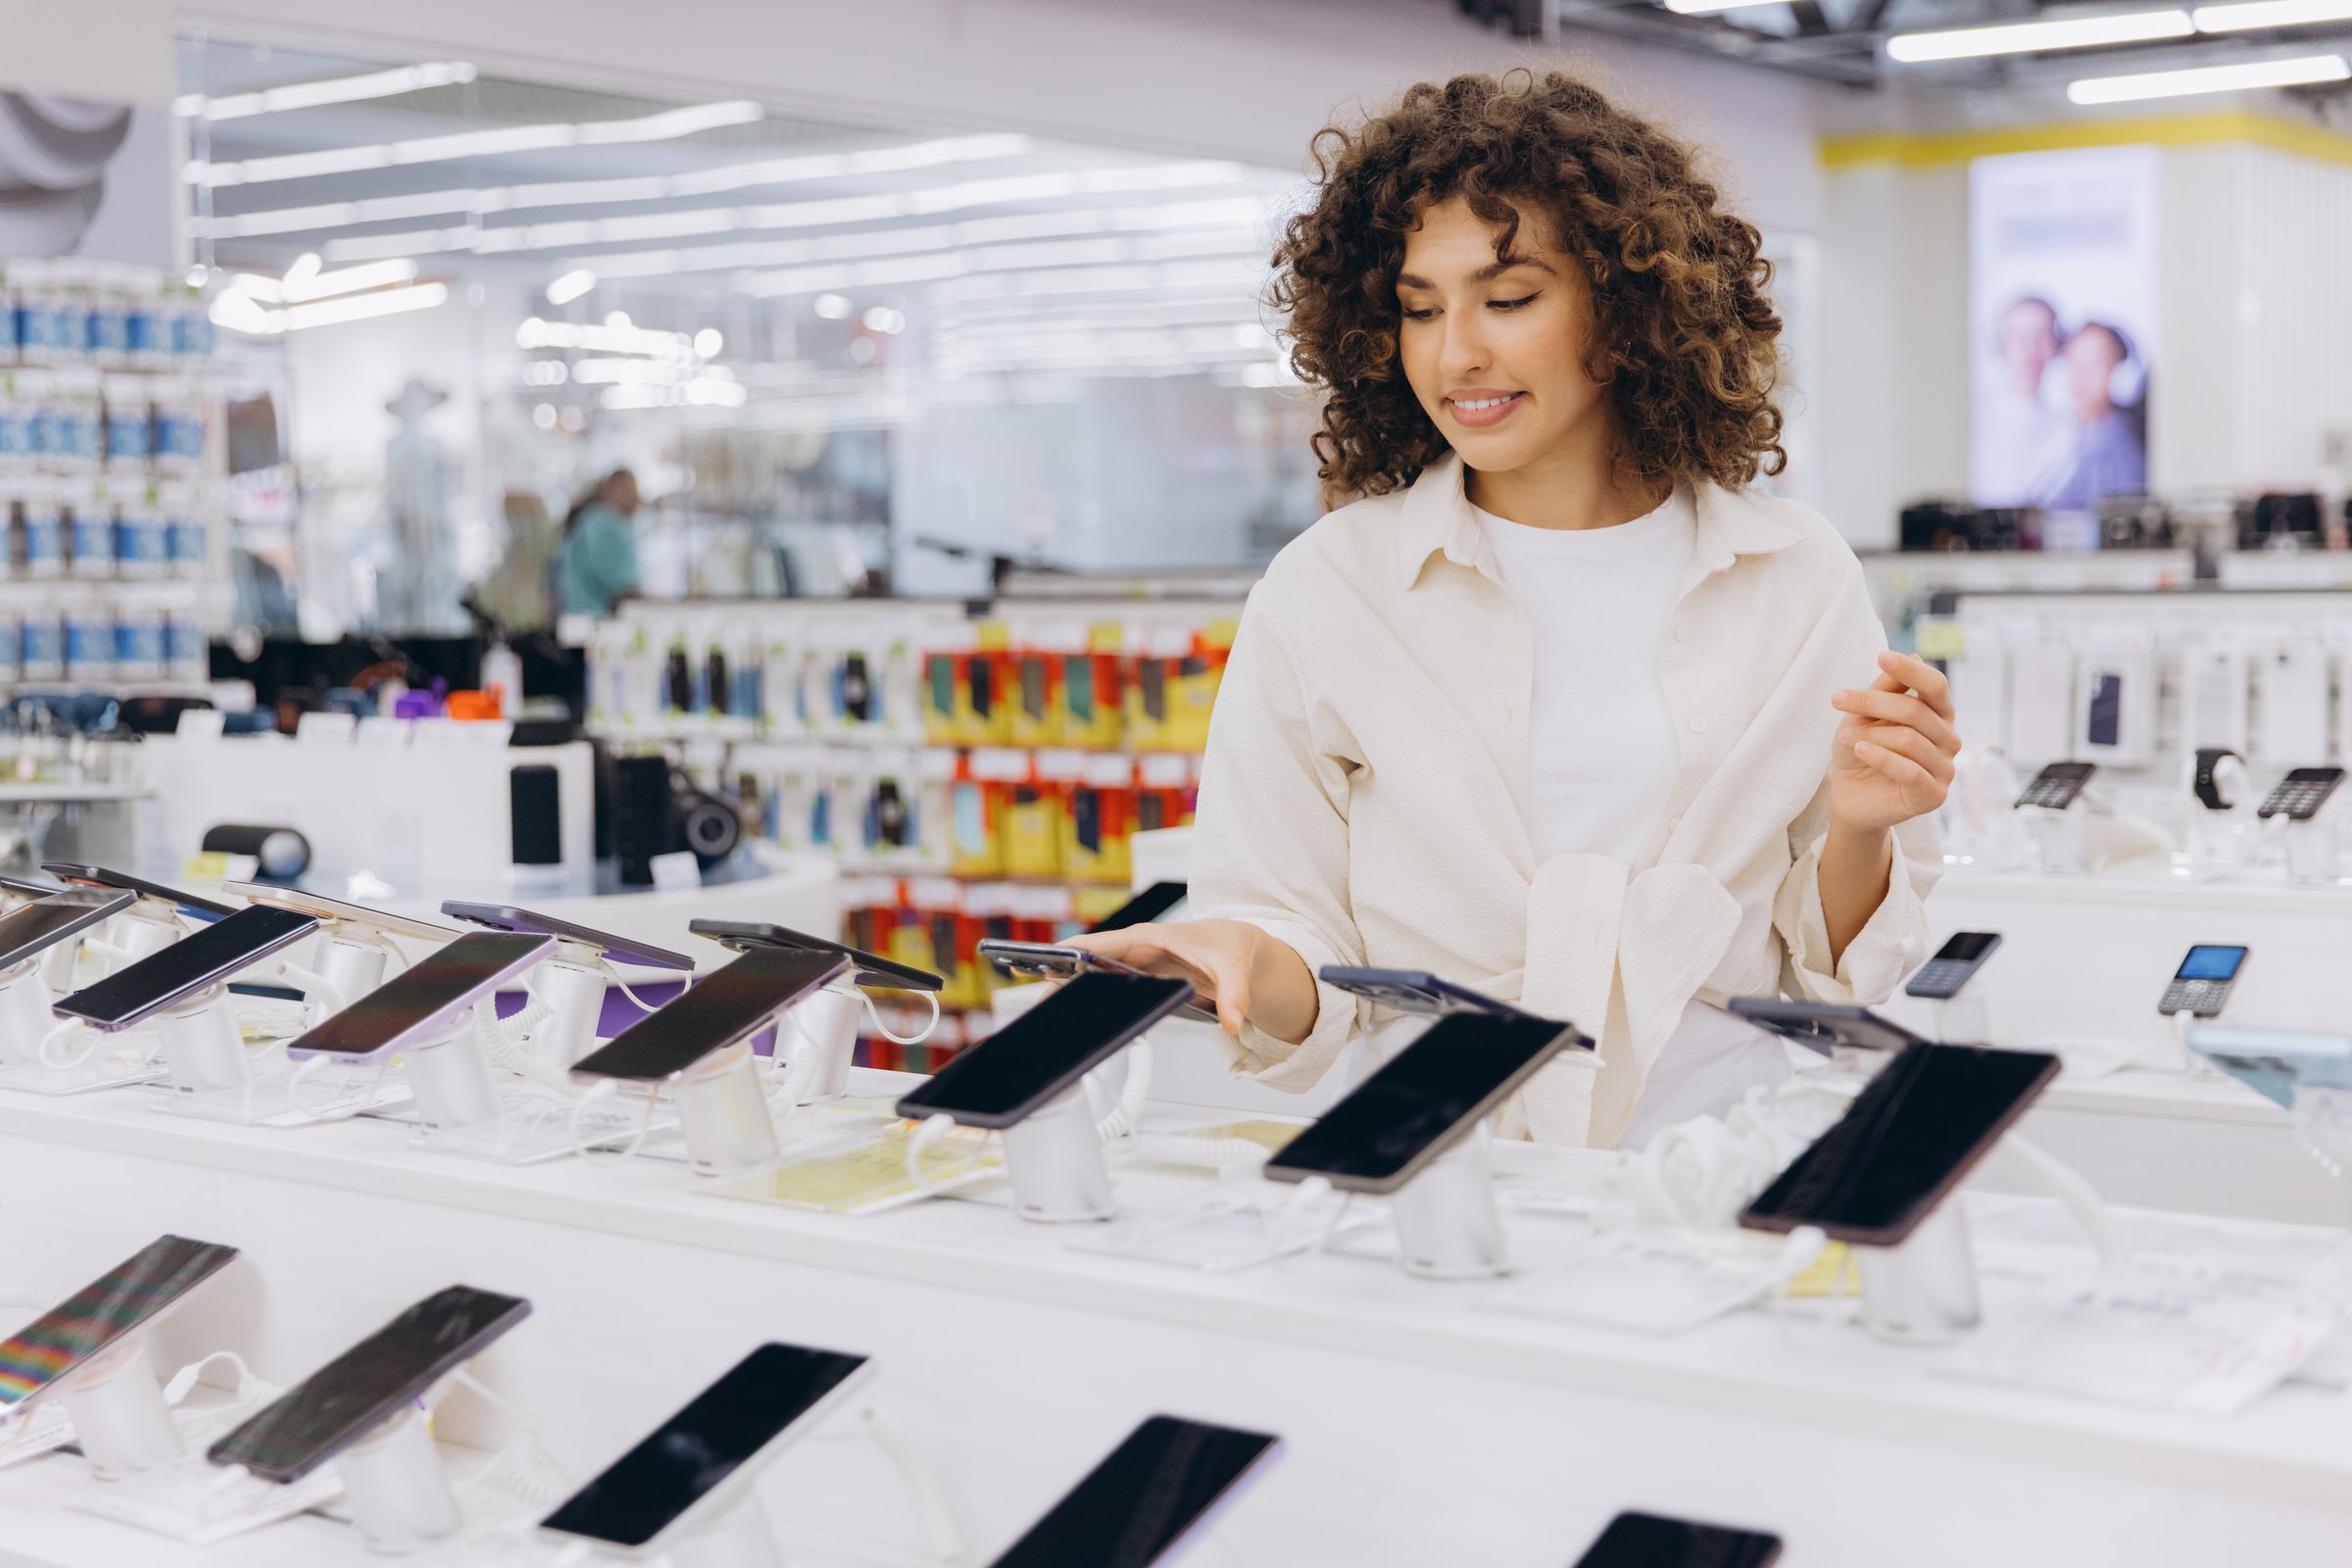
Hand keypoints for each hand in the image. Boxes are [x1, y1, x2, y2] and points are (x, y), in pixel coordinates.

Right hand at [1065, 919, 1316, 1043]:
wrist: (1237, 948)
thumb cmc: (1229, 947)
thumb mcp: (1235, 969)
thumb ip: (1234, 995)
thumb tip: (1232, 1022)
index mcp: (1147, 938)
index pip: (1098, 943)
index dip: (1067, 952)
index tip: (1041, 963)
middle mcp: (1132, 951)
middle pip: (1084, 963)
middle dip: (1056, 978)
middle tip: (1036, 1005)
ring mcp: (1131, 967)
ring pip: (1089, 979)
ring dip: (1067, 994)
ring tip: (1045, 1019)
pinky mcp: (1134, 982)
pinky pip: (1102, 991)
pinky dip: (1084, 1002)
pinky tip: (1072, 1021)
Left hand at [1828, 650, 1958, 834]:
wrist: (1850, 797)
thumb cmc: (1861, 750)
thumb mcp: (1865, 715)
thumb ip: (1887, 689)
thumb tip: (1914, 654)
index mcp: (1939, 715)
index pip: (1935, 685)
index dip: (1911, 670)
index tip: (1881, 657)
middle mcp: (1949, 739)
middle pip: (1916, 710)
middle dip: (1872, 702)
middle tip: (1837, 699)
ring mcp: (1945, 769)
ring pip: (1909, 739)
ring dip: (1869, 734)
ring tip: (1842, 737)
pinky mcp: (1933, 796)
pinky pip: (1910, 771)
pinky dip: (1880, 757)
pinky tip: (1858, 750)